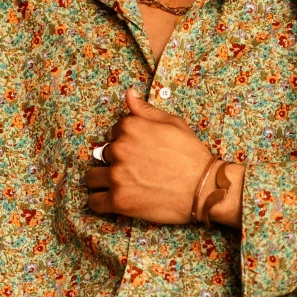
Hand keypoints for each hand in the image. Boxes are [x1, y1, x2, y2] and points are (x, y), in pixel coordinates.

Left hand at [84, 88, 243, 224]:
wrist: (204, 188)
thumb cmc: (191, 155)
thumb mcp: (173, 123)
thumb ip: (146, 111)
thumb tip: (128, 94)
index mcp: (130, 127)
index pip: (113, 133)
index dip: (124, 142)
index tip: (138, 152)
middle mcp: (119, 149)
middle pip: (103, 154)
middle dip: (115, 161)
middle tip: (134, 171)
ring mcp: (117, 176)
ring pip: (92, 177)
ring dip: (102, 181)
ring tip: (119, 185)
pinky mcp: (118, 200)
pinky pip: (94, 202)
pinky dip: (100, 202)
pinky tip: (111, 201)